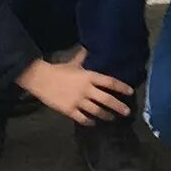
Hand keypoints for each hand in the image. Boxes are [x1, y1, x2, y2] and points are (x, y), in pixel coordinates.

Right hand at [19, 50, 134, 125]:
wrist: (41, 79)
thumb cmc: (58, 70)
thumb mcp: (74, 63)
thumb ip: (83, 57)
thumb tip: (89, 48)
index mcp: (89, 76)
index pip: (110, 82)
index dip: (121, 87)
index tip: (130, 92)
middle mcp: (86, 89)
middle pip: (106, 99)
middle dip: (118, 106)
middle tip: (127, 112)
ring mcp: (78, 101)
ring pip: (96, 111)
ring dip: (106, 116)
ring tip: (112, 118)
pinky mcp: (69, 110)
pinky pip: (82, 118)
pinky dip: (89, 121)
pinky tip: (93, 123)